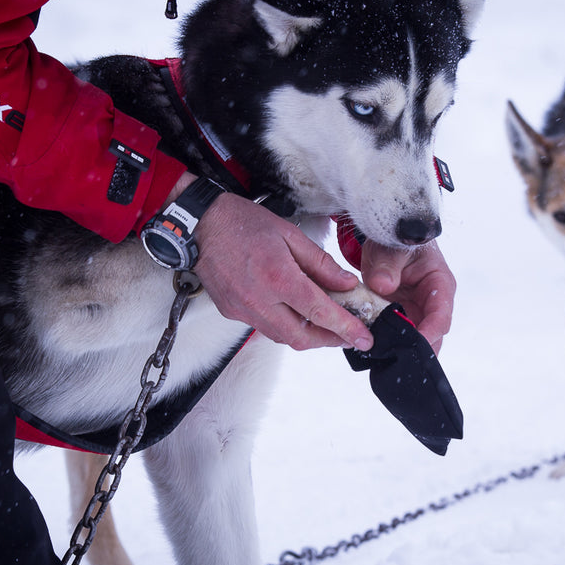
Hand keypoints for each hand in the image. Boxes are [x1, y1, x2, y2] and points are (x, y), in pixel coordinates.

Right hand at [192, 192, 374, 350]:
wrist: (200, 225)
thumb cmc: (244, 223)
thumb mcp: (290, 234)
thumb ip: (321, 263)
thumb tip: (347, 284)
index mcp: (278, 277)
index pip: (320, 312)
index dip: (346, 328)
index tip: (364, 338)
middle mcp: (259, 300)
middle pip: (301, 338)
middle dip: (329, 341)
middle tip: (348, 336)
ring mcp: (242, 310)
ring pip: (282, 337)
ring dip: (307, 335)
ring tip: (325, 324)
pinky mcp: (231, 312)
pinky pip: (264, 327)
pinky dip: (284, 325)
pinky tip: (294, 312)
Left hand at [360, 239, 455, 353]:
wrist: (386, 244)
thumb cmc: (395, 243)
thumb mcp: (390, 248)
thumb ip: (387, 264)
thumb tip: (383, 285)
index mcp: (440, 285)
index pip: (441, 316)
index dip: (429, 334)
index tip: (412, 346)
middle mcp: (433, 305)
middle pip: (432, 337)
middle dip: (414, 352)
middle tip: (396, 364)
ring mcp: (417, 315)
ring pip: (414, 343)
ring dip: (400, 353)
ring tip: (383, 364)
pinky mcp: (401, 321)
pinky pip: (397, 339)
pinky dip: (386, 348)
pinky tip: (373, 356)